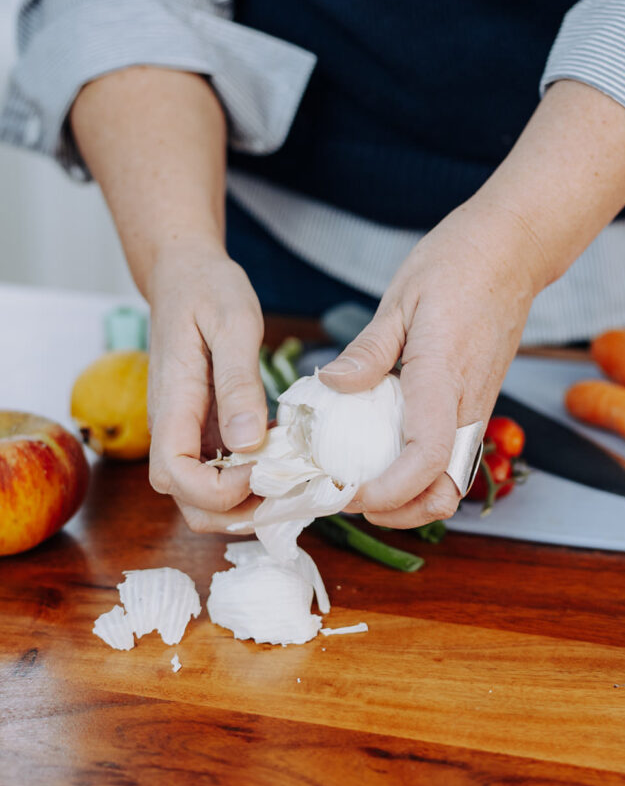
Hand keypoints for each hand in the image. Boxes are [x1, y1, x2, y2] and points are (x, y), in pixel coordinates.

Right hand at [146, 236, 266, 532]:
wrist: (185, 273)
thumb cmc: (208, 290)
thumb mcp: (233, 325)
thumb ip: (239, 384)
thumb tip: (247, 445)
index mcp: (172, 403)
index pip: (175, 476)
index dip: (218, 490)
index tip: (261, 467)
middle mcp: (173, 427)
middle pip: (186, 501)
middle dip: (235, 512)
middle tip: (287, 488)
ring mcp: (187, 430)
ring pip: (202, 495)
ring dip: (245, 503)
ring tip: (292, 480)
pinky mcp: (202, 427)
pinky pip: (219, 471)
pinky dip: (250, 480)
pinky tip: (286, 460)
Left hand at [319, 198, 544, 527]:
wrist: (513, 251)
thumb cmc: (458, 264)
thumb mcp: (401, 298)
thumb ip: (368, 350)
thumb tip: (332, 386)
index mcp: (442, 374)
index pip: (427, 456)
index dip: (391, 490)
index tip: (352, 494)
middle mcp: (467, 402)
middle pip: (447, 489)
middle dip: (400, 512)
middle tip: (349, 496)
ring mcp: (478, 406)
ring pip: (453, 479)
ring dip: (412, 499)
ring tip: (363, 482)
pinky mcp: (477, 403)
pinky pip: (453, 455)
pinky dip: (421, 473)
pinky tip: (384, 452)